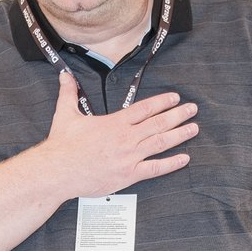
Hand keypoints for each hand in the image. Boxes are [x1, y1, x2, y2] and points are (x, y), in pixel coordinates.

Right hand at [42, 72, 198, 198]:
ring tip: (193, 128)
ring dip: (180, 134)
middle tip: (192, 109)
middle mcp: (126, 138)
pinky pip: (155, 168)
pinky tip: (185, 158)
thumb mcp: (65, 114)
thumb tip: (65, 75)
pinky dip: (172, 163)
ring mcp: (129, 157)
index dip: (162, 101)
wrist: (57, 172)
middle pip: (158, 123)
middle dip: (178, 115)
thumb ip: (68, 93)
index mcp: (114, 123)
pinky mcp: (128, 175)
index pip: (144, 108)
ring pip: (161, 143)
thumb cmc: (62, 145)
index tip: (174, 97)